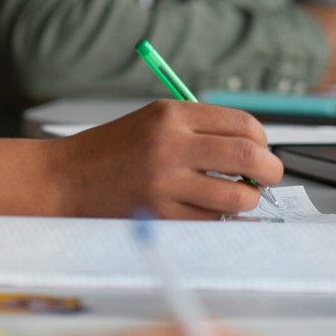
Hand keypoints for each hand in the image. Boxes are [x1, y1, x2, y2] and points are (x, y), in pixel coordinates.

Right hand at [45, 101, 281, 220]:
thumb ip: (200, 129)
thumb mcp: (153, 121)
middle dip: (270, 170)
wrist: (65, 177)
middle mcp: (170, 145)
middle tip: (268, 176)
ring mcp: (165, 182)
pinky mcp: (159, 214)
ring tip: (238, 196)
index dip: (262, 140)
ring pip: (236, 196)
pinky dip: (219, 216)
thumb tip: (254, 151)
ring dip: (247, 199)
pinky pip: (211, 220)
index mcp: (171, 115)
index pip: (243, 125)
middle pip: (248, 157)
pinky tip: (208, 208)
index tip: (261, 150)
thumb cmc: (112, 149)